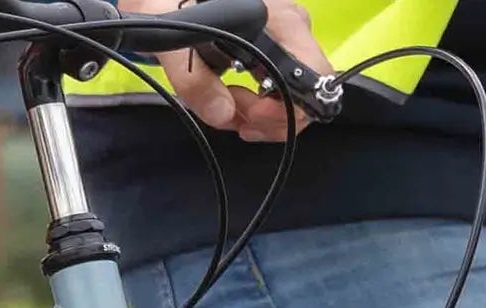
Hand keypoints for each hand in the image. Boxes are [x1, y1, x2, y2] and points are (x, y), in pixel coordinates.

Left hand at [122, 0, 334, 141]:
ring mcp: (290, 40)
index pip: (312, 75)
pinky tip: (233, 101)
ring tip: (225, 107)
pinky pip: (284, 92)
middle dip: (269, 118)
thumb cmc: (173, 8)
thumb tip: (223, 114)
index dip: (286, 107)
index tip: (249, 116)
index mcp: (278, 18)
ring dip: (261, 117)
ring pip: (296, 99)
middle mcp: (293, 27)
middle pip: (307, 93)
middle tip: (231, 114)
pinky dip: (260, 108)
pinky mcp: (280, 51)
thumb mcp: (174, 43)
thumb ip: (194, 81)